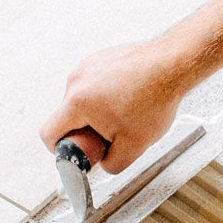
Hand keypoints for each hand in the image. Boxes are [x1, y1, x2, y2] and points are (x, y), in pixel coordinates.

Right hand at [40, 41, 188, 172]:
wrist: (173, 64)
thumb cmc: (155, 99)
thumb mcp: (134, 146)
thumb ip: (112, 164)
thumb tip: (103, 163)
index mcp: (77, 102)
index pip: (49, 133)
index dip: (59, 149)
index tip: (77, 150)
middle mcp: (77, 80)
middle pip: (68, 116)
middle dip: (85, 130)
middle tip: (112, 134)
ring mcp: (88, 65)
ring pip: (82, 100)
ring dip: (97, 112)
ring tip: (126, 113)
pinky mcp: (101, 58)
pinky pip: (94, 84)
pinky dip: (106, 95)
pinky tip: (130, 97)